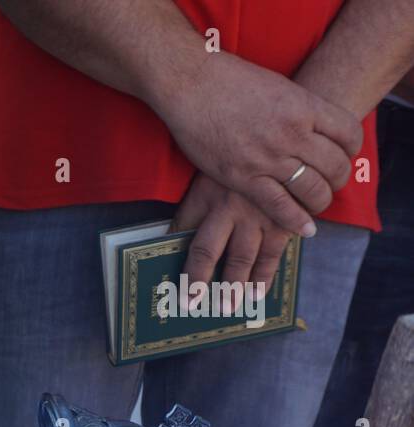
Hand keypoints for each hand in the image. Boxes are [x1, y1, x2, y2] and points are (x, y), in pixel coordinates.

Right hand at [155, 53, 362, 235]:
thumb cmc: (229, 80)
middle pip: (335, 165)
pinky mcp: (243, 177)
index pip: (349, 134)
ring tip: (317, 204)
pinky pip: (279, 205)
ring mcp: (269, 157)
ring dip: (320, 200)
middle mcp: (293, 133)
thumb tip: (308, 125)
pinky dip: (296, 220)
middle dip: (339, 179)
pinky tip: (305, 228)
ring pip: (313, 188)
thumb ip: (297, 108)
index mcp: (304, 106)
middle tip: (331, 183)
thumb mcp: (277, 86)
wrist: (192, 85)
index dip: (352, 149)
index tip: (344, 155)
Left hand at [172, 172, 292, 311]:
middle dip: (199, 280)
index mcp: (206, 196)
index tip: (168, 281)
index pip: (183, 232)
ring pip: (243, 258)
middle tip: (193, 305)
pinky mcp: (285, 220)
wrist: (282, 144)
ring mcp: (259, 215)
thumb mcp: (210, 179)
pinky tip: (260, 294)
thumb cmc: (239, 169)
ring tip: (228, 308)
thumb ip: (193, 210)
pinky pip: (274, 255)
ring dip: (235, 286)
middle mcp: (230, 208)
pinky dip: (266, 276)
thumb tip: (169, 241)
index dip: (174, 255)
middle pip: (210, 251)